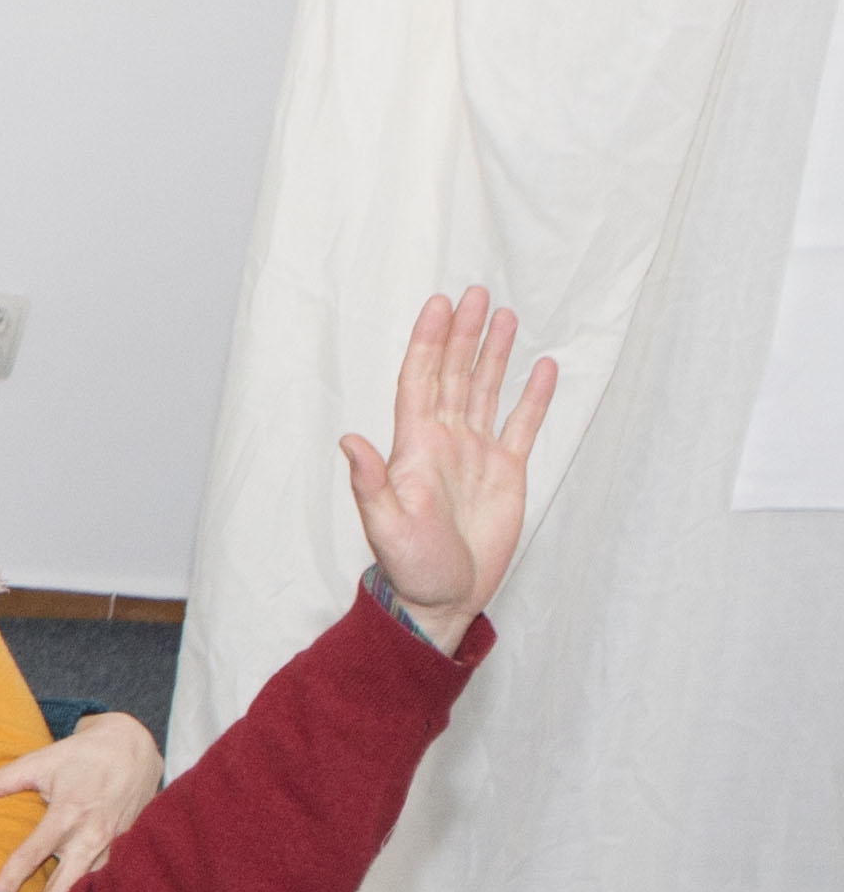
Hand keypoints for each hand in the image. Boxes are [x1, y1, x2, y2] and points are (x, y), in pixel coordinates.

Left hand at [0, 709, 162, 891]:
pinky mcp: (125, 854)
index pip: (33, 854)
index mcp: (68, 813)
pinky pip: (101, 886)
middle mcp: (92, 836)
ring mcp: (112, 848)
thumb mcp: (39, 760)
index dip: (10, 880)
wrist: (135, 751)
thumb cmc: (80, 757)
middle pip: (63, 890)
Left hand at [337, 285, 557, 653]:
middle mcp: (445, 442)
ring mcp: (476, 455)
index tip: (439, 304)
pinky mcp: (506, 473)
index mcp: (414, 448)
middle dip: (463, 334)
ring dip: (493, 354)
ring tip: (504, 315)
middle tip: (475, 293)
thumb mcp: (386, 526)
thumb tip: (349, 440)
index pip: (421, 381)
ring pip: (486, 391)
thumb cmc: (409, 568)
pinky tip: (542, 367)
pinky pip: (521, 425)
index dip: (429, 342)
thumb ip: (370, 483)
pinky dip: (532, 397)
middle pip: (455, 375)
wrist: (442, 599)